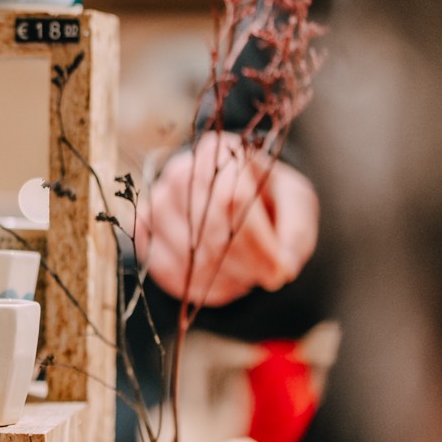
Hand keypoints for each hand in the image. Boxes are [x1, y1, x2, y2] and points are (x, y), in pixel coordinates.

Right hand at [134, 135, 318, 307]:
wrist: (232, 200)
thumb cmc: (267, 197)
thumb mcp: (296, 202)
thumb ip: (296, 230)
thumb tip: (285, 267)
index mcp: (220, 152)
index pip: (232, 202)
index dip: (257, 245)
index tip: (280, 271)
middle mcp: (180, 172)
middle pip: (210, 234)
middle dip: (245, 265)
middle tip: (268, 275)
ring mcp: (156, 204)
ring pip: (192, 260)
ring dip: (227, 279)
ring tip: (246, 271)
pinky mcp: (144, 236)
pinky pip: (173, 276)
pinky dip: (204, 289)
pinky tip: (223, 279)